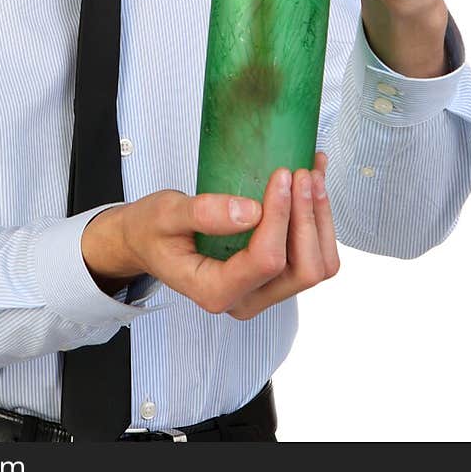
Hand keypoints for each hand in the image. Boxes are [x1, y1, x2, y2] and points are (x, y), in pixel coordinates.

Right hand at [82, 152, 338, 319]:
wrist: (150, 241)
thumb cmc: (154, 229)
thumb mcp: (166, 214)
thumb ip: (203, 214)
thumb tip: (249, 211)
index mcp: (215, 291)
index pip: (266, 260)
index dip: (280, 216)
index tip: (281, 174)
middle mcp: (246, 299)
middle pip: (302, 269)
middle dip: (308, 217)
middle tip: (302, 172)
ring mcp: (263, 291)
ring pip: (316, 266)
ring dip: (320, 219)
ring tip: (313, 175)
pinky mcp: (275, 277)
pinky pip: (312, 255)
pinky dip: (320, 221)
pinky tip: (312, 185)